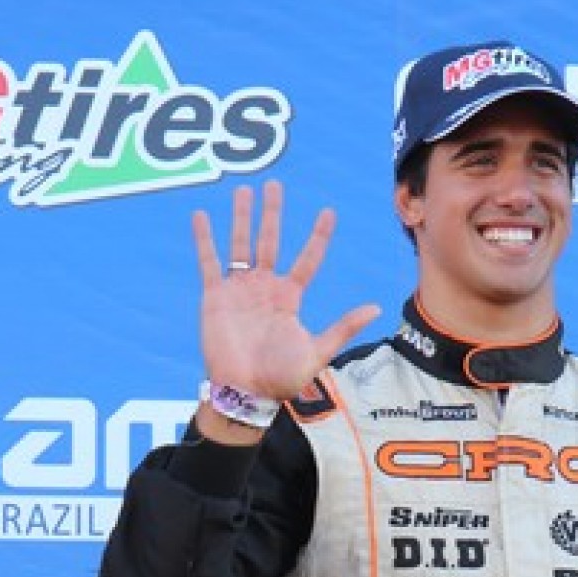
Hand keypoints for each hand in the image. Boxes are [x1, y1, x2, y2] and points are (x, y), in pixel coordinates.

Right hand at [192, 182, 379, 412]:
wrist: (245, 392)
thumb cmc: (281, 378)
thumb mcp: (318, 351)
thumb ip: (344, 327)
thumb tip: (376, 308)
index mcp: (289, 297)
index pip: (307, 259)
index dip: (318, 236)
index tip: (329, 212)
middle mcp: (264, 287)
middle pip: (270, 240)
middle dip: (272, 213)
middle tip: (274, 184)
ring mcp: (239, 289)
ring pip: (240, 243)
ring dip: (242, 216)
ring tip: (244, 189)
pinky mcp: (215, 296)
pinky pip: (208, 261)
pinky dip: (204, 239)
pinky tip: (200, 215)